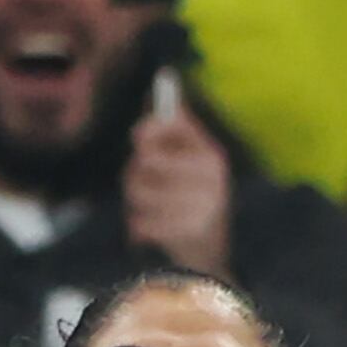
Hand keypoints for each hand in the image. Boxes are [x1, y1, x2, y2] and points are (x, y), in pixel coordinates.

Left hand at [124, 105, 233, 277]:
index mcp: (212, 157)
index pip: (171, 124)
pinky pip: (138, 221)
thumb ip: (178, 131)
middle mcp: (210, 179)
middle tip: (141, 187)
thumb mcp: (195, 167)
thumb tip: (166, 80)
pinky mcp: (185, 234)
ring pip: (137, 191)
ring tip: (147, 213)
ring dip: (134, 204)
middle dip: (135, 174)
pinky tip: (149, 234)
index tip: (139, 140)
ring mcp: (200, 207)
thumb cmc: (195, 208)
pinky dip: (137, 229)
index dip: (148, 129)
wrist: (211, 266)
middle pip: (145, 159)